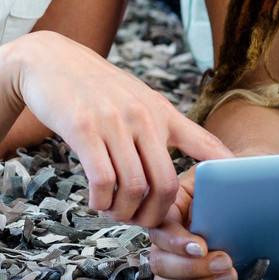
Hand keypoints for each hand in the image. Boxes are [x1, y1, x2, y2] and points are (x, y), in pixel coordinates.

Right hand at [10, 31, 232, 227]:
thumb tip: (203, 158)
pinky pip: (102, 180)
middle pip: (166, 185)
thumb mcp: (141, 99)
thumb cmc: (97, 88)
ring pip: (134, 188)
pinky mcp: (83, 129)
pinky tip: (96, 200)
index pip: (206, 147)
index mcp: (163, 112)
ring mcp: (114, 122)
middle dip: (154, 215)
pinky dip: (101, 202)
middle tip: (139, 220)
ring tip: (114, 210)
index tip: (227, 205)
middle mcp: (143, 117)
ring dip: (124, 212)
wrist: (51, 60)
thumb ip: (168, 128)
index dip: (223, 179)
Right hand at [147, 167, 237, 279]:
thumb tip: (226, 174)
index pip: (159, 225)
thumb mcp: (225, 167)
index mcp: (170, 203)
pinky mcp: (185, 275)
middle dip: (192, 267)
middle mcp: (166, 231)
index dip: (177, 241)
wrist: (249, 197)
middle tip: (225, 261)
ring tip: (229, 273)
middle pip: (159, 258)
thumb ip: (220, 170)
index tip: (202, 246)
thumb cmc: (235, 180)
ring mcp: (173, 255)